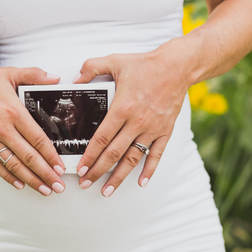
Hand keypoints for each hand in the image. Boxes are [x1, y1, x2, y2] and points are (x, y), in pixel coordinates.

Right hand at [0, 65, 65, 195]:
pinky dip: (8, 177)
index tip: (61, 167)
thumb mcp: (9, 73)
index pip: (38, 139)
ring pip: (13, 165)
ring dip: (31, 180)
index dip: (51, 156)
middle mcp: (2, 129)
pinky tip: (20, 185)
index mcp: (13, 112)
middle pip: (29, 157)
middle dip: (46, 174)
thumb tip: (55, 78)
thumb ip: (34, 75)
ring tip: (44, 190)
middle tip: (58, 186)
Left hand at [73, 52, 189, 196]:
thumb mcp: (114, 60)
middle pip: (113, 153)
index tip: (81, 168)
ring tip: (107, 190)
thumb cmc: (146, 65)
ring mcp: (152, 129)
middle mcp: (137, 122)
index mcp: (122, 108)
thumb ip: (91, 68)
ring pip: (132, 159)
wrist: (177, 66)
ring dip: (119, 176)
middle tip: (86, 183)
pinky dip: (149, 170)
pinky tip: (141, 182)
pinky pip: (156, 155)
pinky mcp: (165, 131)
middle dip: (97, 171)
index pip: (101, 138)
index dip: (89, 156)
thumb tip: (75, 79)